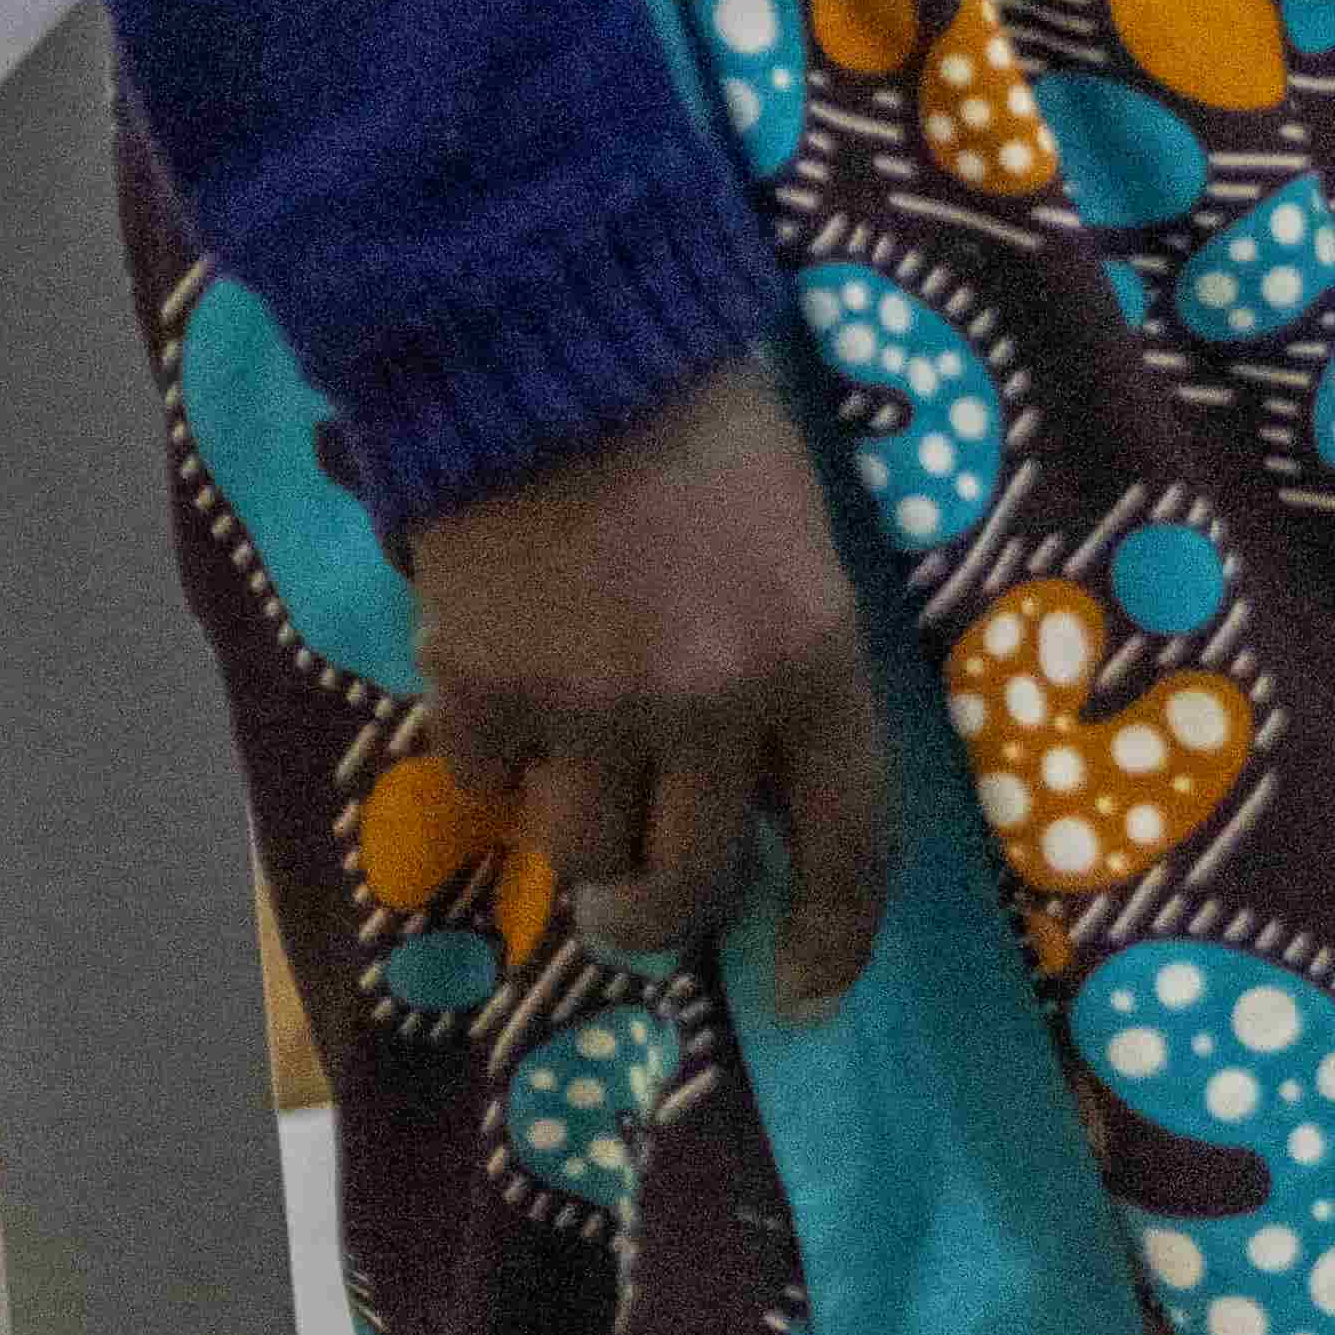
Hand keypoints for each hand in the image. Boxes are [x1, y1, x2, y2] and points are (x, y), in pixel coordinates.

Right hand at [408, 351, 896, 1018]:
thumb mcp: (797, 546)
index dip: (831, 939)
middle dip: (661, 915)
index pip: (850, 844)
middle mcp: (712, 703)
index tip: (805, 997)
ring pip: (582, 852)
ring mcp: (591, 704)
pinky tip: (504, 686)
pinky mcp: (484, 687)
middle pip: (690, 885)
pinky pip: (489, 785)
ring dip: (577, 833)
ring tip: (570, 769)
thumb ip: (787, 674)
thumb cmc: (704, 429)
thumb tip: (758, 807)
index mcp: (815, 658)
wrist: (559, 337)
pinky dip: (496, 758)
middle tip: (640, 906)